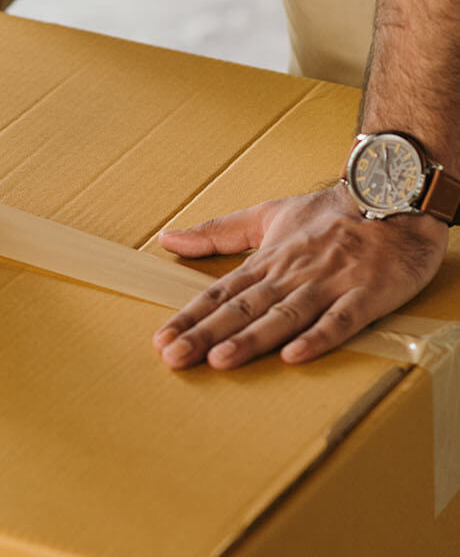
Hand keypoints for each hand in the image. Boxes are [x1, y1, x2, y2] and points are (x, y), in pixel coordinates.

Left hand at [153, 183, 447, 368]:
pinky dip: (318, 337)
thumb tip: (168, 238)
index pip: (222, 292)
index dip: (191, 317)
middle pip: (244, 307)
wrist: (393, 196)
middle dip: (207, 333)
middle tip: (175, 357)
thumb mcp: (268, 214)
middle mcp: (292, 274)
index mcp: (268, 260)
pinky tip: (295, 356)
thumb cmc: (330, 213)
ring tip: (220, 360)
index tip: (162, 340)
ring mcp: (328, 284)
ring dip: (252, 338)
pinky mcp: (366, 295)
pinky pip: (341, 320)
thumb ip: (219, 231)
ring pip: (284, 315)